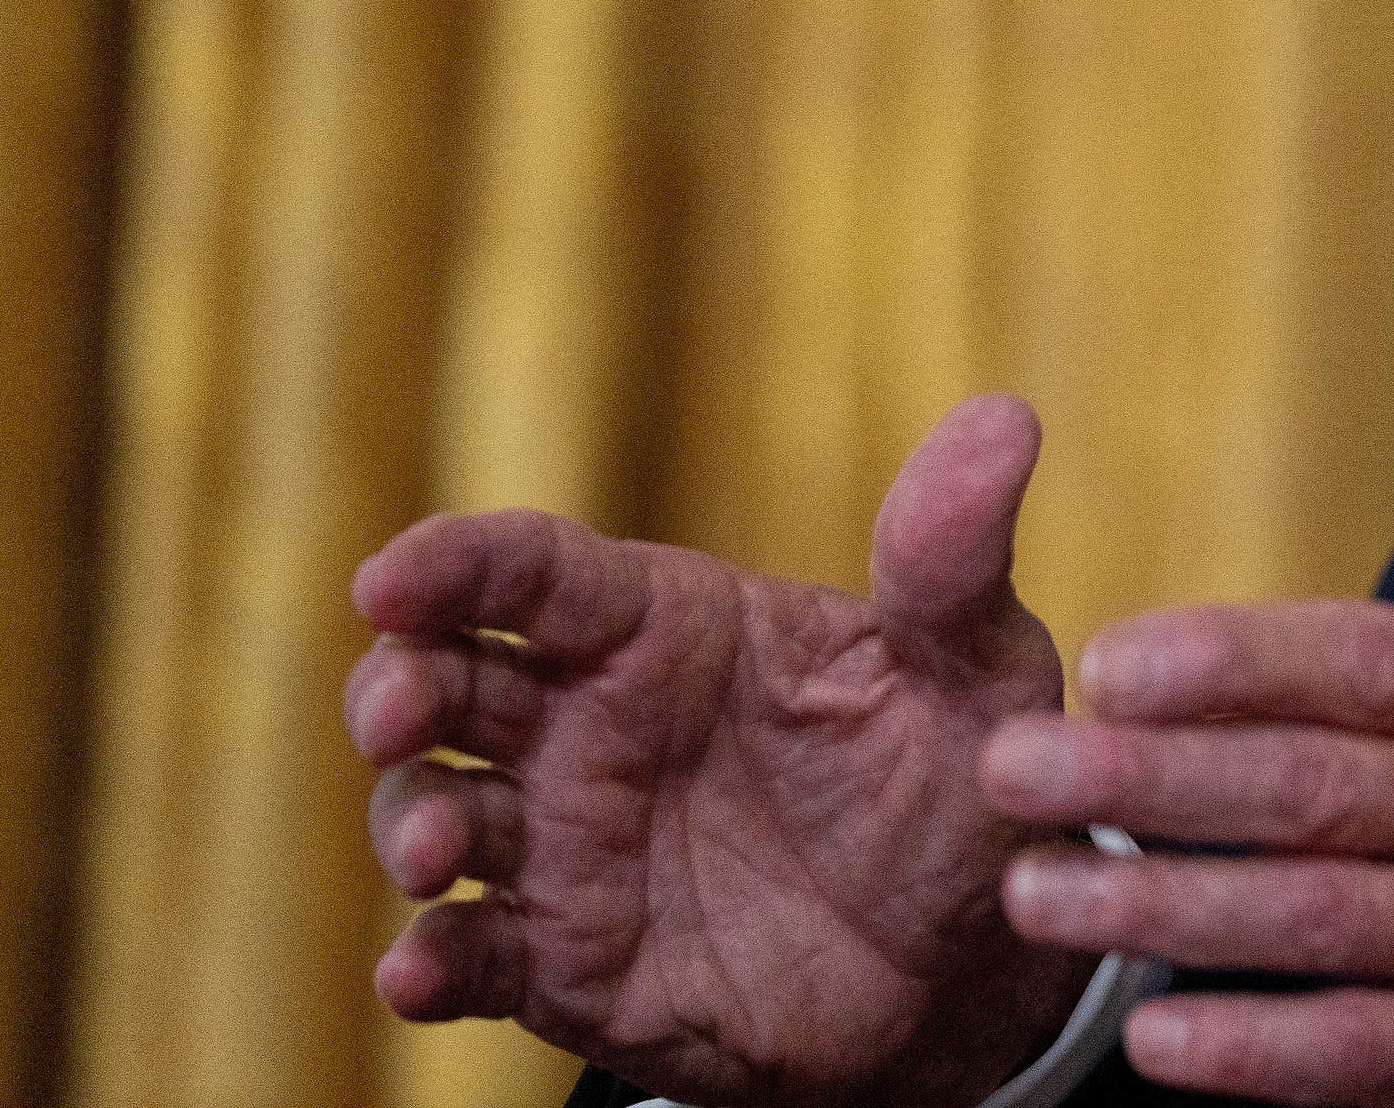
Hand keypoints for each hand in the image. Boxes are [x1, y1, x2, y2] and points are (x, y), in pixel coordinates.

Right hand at [347, 397, 1098, 1107]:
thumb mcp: (975, 670)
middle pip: (448, 677)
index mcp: (672, 628)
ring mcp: (568, 844)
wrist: (967, 958)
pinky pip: (469, 954)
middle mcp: (594, 725)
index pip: (538, 571)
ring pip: (435, 809)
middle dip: (397, 684)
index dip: (455, 561)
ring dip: (410, 821)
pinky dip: (430, 964)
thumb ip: (954, 563)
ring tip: (436, 852)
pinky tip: (422, 974)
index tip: (390, 577)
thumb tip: (1004, 420)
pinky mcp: (564, 961)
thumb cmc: (960, 782)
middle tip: (398, 711)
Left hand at [979, 383, 1393, 1106]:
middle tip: (1010, 770)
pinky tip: (1161, 1034)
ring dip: (1168, 911)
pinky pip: (1380, 1061)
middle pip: (1325, 791)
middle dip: (1151, 782)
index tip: (1115, 659)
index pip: (1383, 667)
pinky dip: (1265, 1051)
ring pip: (1327, 924)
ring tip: (1034, 894)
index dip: (1242, 663)